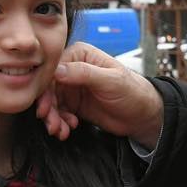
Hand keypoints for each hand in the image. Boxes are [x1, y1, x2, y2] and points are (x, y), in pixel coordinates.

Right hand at [36, 42, 164, 147]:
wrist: (142, 115)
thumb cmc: (132, 91)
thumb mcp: (110, 80)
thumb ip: (84, 73)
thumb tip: (56, 70)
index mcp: (80, 54)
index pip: (53, 68)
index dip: (45, 88)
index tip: (43, 106)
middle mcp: (72, 68)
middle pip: (49, 87)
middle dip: (48, 107)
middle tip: (51, 124)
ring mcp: (72, 87)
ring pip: (51, 102)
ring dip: (52, 118)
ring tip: (60, 131)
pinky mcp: (73, 104)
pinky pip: (58, 113)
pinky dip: (59, 123)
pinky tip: (68, 130)